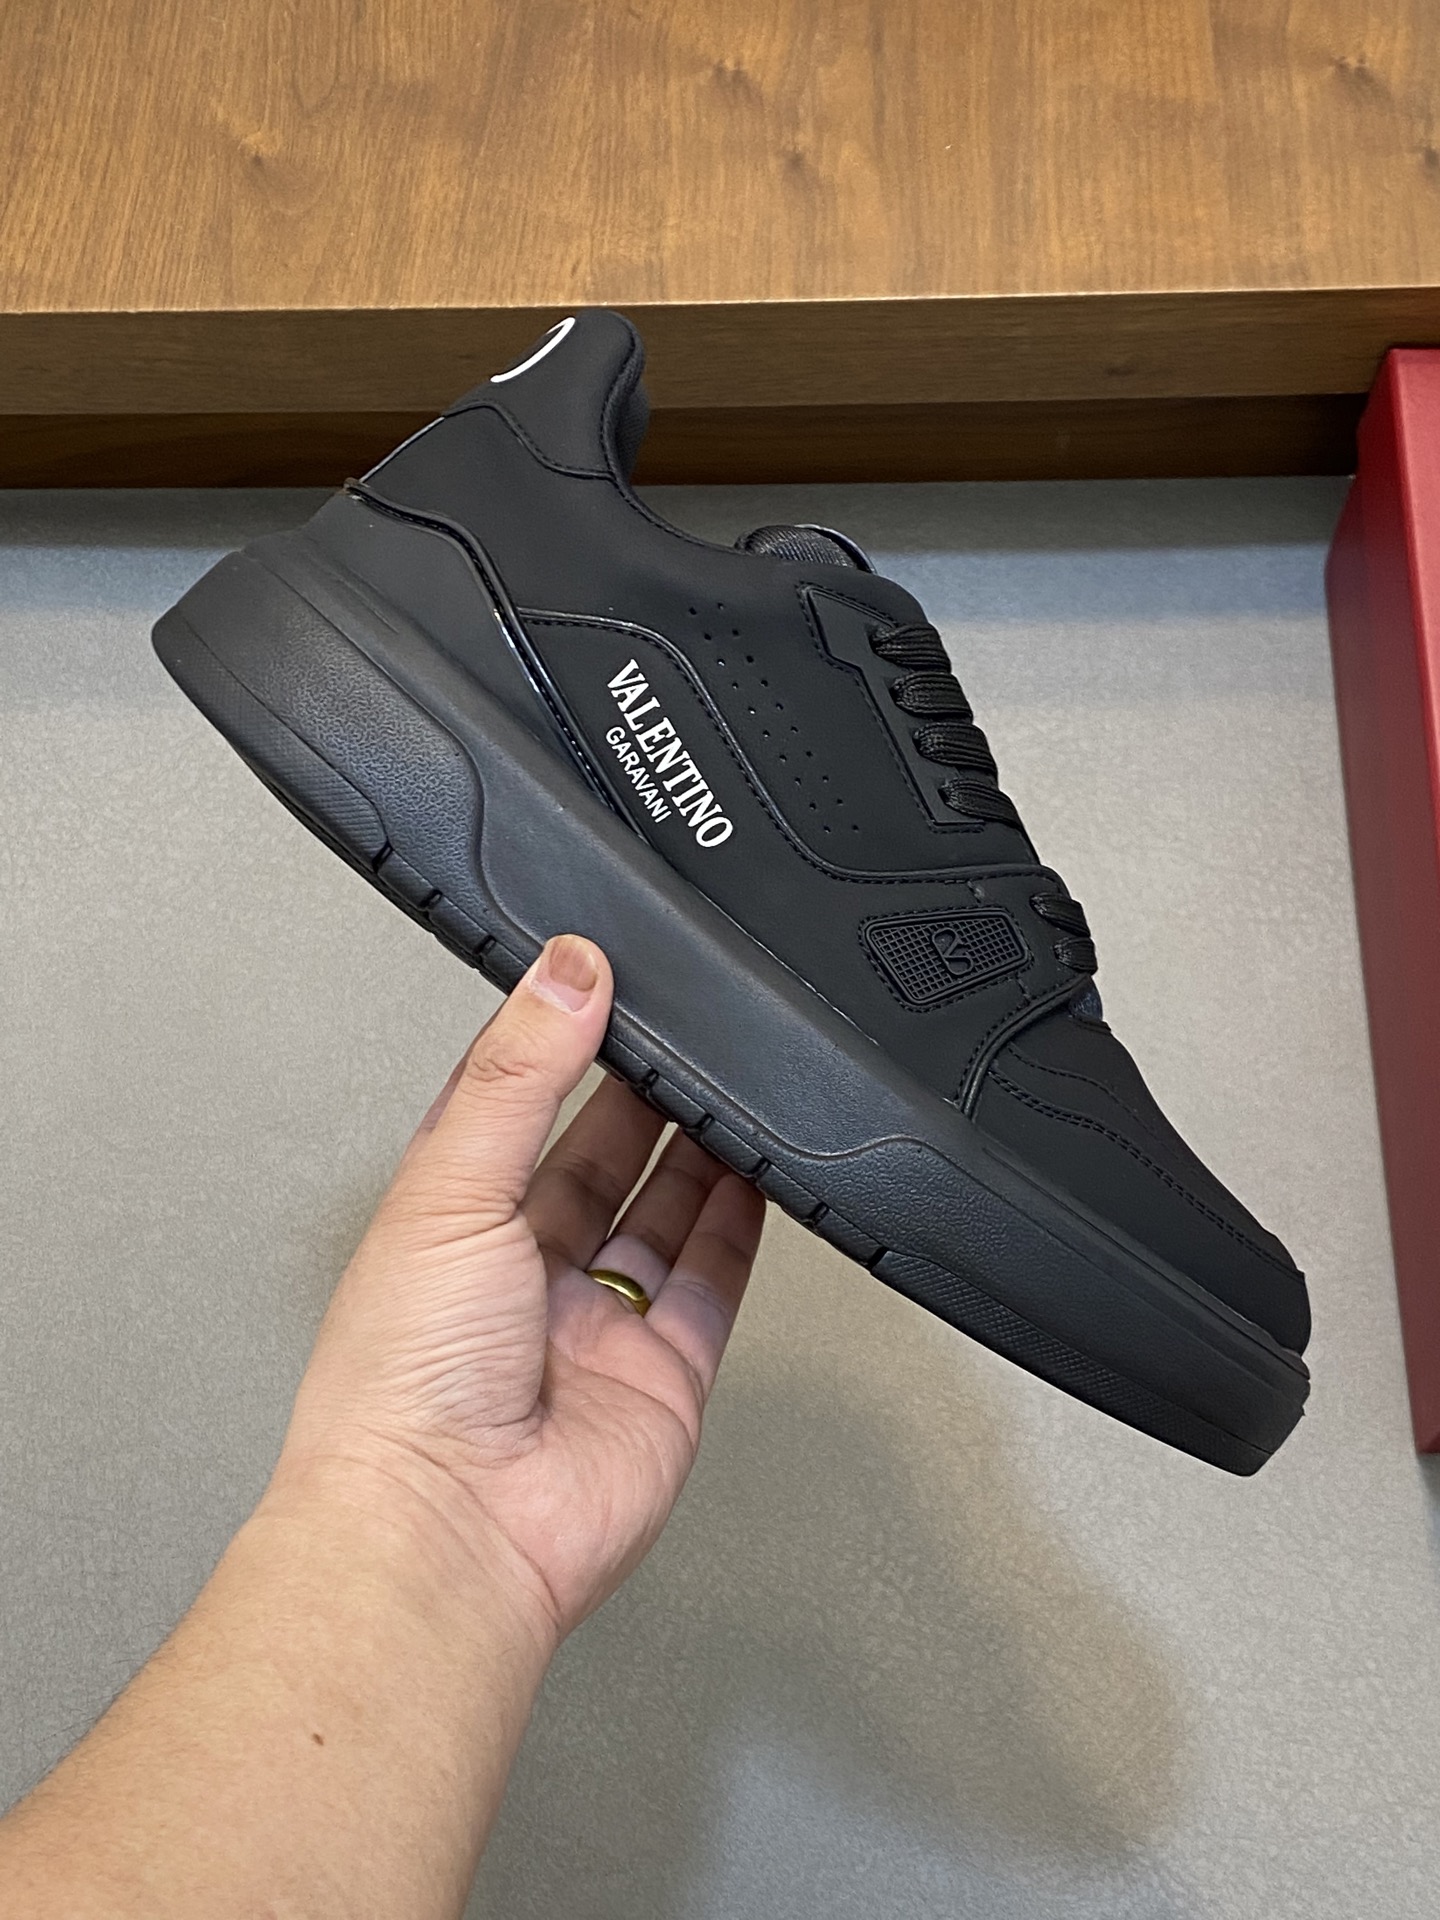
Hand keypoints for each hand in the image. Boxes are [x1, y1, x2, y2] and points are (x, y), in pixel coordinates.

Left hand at [273, 935, 765, 1642]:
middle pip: (597, 1158)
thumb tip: (564, 973)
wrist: (451, 1533)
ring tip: (733, 1081)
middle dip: (640, 1093)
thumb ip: (515, 1076)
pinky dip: (739, 1226)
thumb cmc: (401, 1388)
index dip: (557, 1047)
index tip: (604, 983)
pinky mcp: (661, 1375)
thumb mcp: (448, 1189)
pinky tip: (757, 1173)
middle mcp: (519, 1274)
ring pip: (661, 1215)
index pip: (509, 1110)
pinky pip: (711, 1285)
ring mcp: (595, 1327)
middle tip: (685, 1028)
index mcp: (446, 1224)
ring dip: (698, 1149)